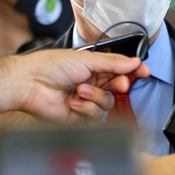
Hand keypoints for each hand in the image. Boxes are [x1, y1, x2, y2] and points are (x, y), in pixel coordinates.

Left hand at [0, 49, 148, 122]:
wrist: (30, 83)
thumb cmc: (52, 65)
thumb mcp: (86, 59)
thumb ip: (112, 63)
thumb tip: (134, 61)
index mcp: (92, 67)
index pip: (119, 69)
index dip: (133, 70)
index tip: (144, 71)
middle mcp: (91, 83)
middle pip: (117, 86)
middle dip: (120, 85)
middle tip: (121, 83)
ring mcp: (85, 100)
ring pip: (107, 103)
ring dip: (96, 96)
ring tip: (80, 90)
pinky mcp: (78, 116)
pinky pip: (94, 115)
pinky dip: (85, 108)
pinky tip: (73, 102)